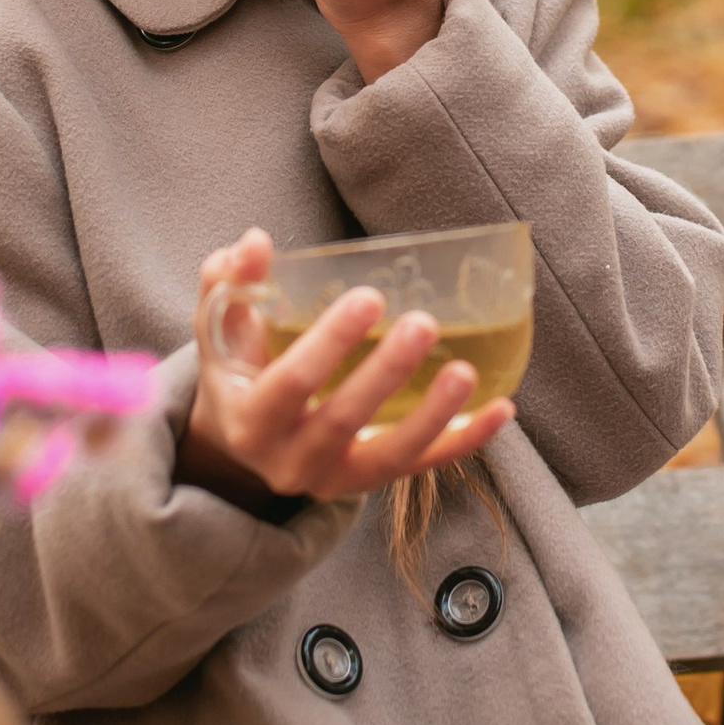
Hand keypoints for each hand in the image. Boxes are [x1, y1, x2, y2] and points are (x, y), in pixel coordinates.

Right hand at [177, 227, 512, 509]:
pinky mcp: (368, 483)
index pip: (291, 383)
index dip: (330, 342)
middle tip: (425, 324)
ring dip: (434, 416)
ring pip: (390, 454)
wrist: (241, 445)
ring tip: (466, 373)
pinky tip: (502, 409)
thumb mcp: (221, 332)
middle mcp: (288, 461)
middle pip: (343, 419)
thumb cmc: (238, 372)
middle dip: (387, 373)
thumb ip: (230, 283)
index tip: (369, 298)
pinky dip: (464, 439)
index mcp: (248, 421)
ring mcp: (332, 480)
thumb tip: (253, 241)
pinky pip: (422, 465)